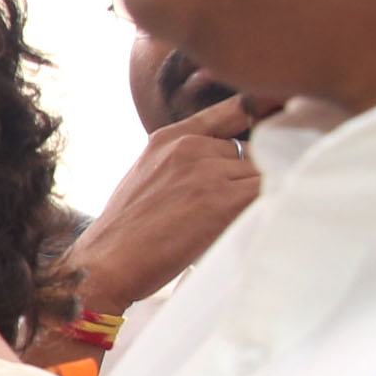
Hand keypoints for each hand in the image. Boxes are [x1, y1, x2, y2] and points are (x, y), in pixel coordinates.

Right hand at [51, 95, 262, 319]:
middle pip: (254, 151)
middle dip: (252, 176)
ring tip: (237, 221)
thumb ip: (183, 160)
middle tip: (237, 207)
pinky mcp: (223, 201)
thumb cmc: (125, 232)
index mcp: (169, 137)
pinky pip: (268, 193)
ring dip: (260, 196)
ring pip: (264, 173)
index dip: (260, 123)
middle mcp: (189, 146)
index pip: (235, 110)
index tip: (267, 141)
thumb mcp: (147, 176)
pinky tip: (252, 223)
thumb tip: (229, 166)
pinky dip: (269, 206)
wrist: (105, 265)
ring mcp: (207, 171)